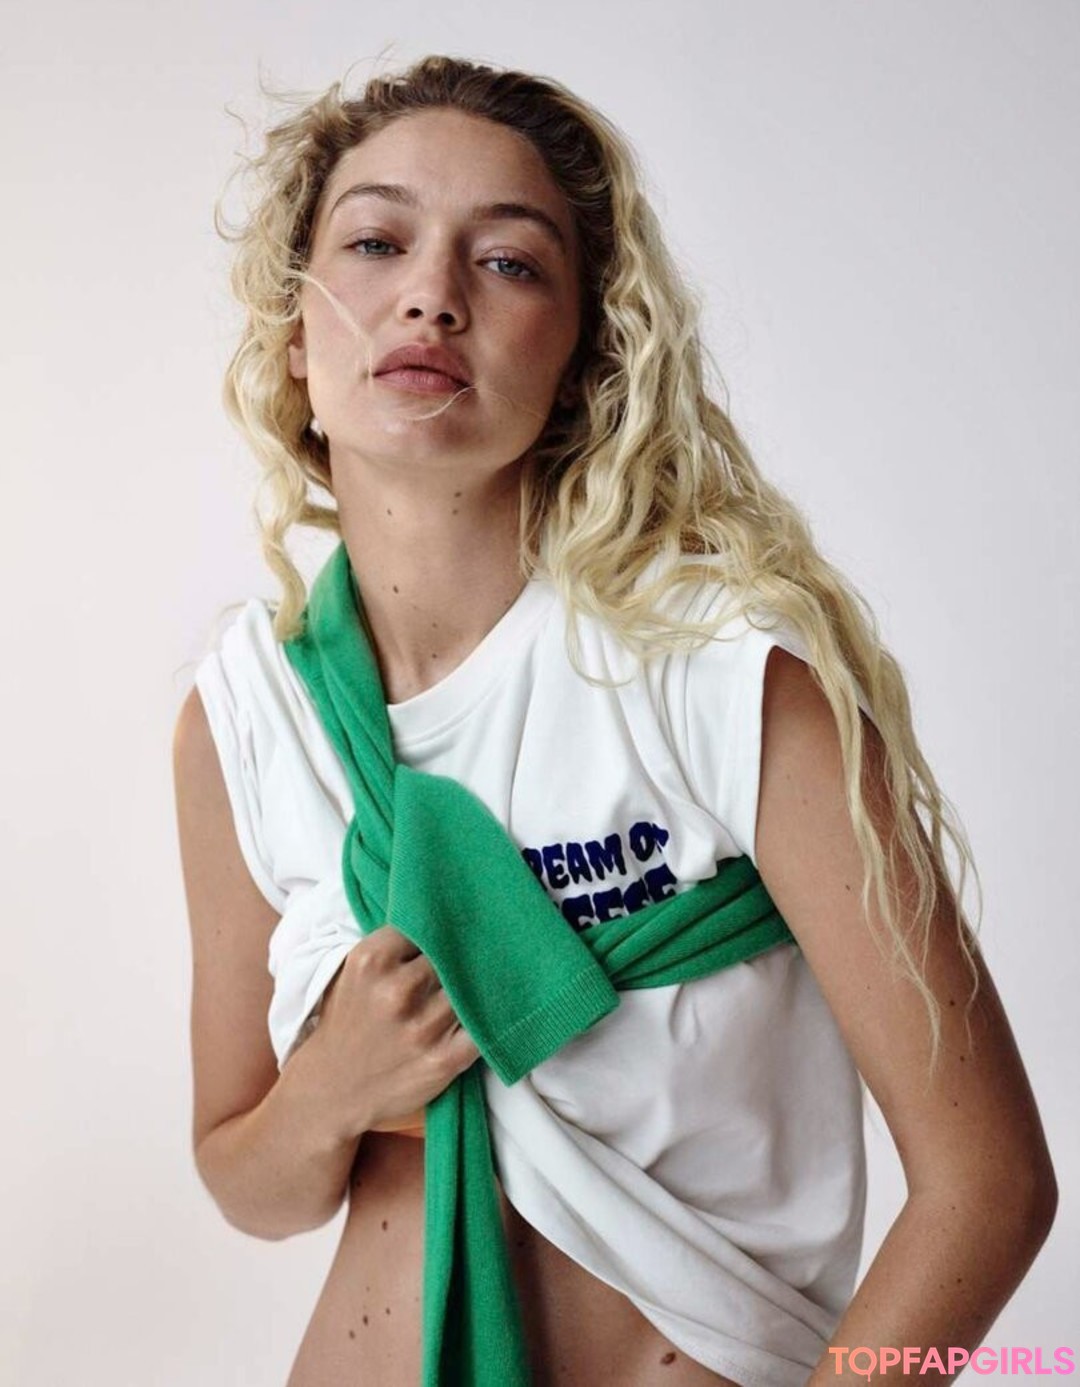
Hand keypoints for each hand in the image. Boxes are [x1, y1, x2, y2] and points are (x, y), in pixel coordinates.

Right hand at [300, 924, 479, 1141]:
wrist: (332, 1088)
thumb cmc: (350, 1021)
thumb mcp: (355, 970)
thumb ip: (394, 944)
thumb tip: (445, 916)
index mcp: (372, 959)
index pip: (427, 923)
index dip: (440, 930)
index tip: (450, 932)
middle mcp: (397, 990)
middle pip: (454, 955)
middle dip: (460, 958)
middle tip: (477, 954)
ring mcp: (422, 1027)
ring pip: (472, 989)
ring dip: (478, 988)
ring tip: (483, 983)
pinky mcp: (443, 1059)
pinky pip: (484, 1029)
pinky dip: (491, 1020)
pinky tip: (491, 1013)